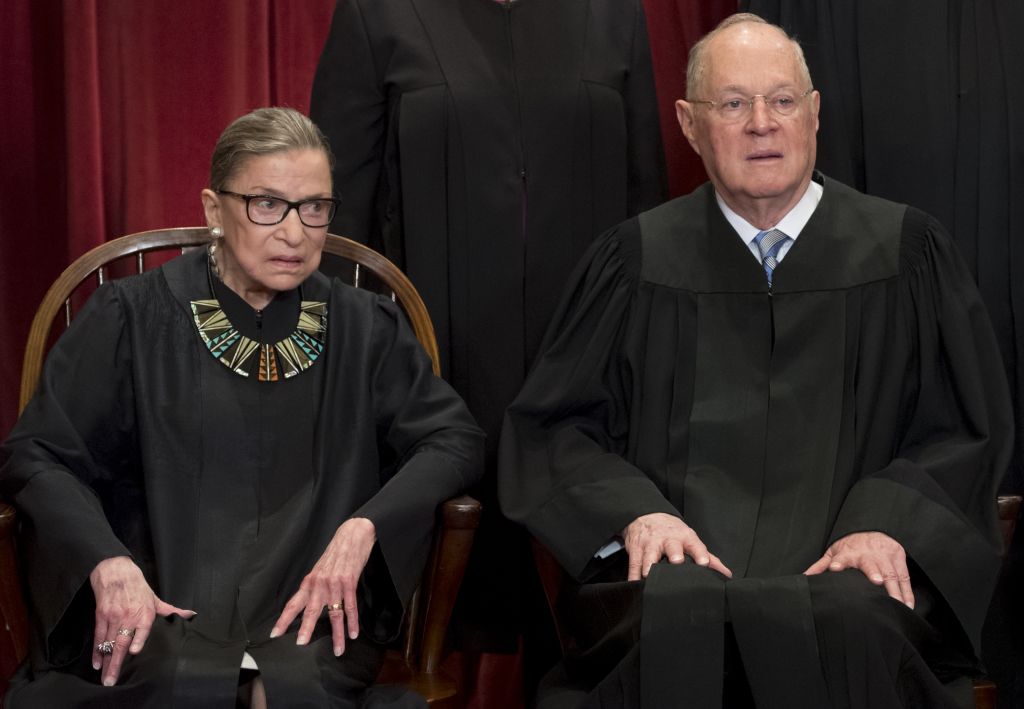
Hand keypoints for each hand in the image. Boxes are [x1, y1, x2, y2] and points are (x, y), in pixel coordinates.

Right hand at [90, 556, 195, 686]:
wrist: (116, 572)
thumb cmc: (138, 587)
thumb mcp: (156, 598)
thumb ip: (171, 610)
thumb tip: (191, 615)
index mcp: (144, 612)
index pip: (141, 628)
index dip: (137, 639)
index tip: (134, 651)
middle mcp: (128, 616)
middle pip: (121, 642)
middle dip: (116, 662)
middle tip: (112, 680)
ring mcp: (113, 617)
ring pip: (108, 643)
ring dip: (106, 661)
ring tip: (105, 678)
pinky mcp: (101, 616)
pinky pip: (98, 637)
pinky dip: (96, 651)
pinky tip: (97, 663)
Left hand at [270, 517, 375, 655]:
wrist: (352, 535)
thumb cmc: (336, 553)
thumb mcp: (320, 569)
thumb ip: (314, 586)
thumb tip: (309, 603)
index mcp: (310, 581)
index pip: (293, 604)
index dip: (284, 620)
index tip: (275, 634)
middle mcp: (319, 584)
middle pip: (311, 611)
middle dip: (306, 629)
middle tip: (300, 644)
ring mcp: (335, 584)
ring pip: (334, 614)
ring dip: (337, 634)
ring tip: (339, 650)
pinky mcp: (349, 582)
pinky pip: (350, 607)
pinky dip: (352, 622)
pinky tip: (353, 633)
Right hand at [622, 513, 732, 580]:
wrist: (646, 516)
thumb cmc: (672, 532)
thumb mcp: (690, 540)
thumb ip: (708, 557)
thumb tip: (726, 574)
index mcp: (684, 537)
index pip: (695, 544)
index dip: (700, 553)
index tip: (704, 562)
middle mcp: (667, 539)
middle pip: (671, 546)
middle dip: (674, 554)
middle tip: (677, 561)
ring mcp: (650, 544)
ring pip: (649, 555)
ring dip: (649, 565)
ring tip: (650, 575)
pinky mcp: (635, 550)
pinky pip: (634, 564)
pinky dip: (633, 575)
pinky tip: (634, 583)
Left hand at [804, 531, 913, 607]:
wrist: (872, 529)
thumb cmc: (851, 546)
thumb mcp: (834, 552)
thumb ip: (821, 565)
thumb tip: (805, 577)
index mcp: (849, 552)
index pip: (843, 556)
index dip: (839, 561)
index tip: (835, 567)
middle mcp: (868, 554)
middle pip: (871, 564)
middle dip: (874, 572)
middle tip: (876, 581)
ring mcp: (885, 555)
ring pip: (891, 573)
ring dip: (895, 589)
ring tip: (897, 604)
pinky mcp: (899, 558)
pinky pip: (905, 577)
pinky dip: (907, 592)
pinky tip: (908, 605)